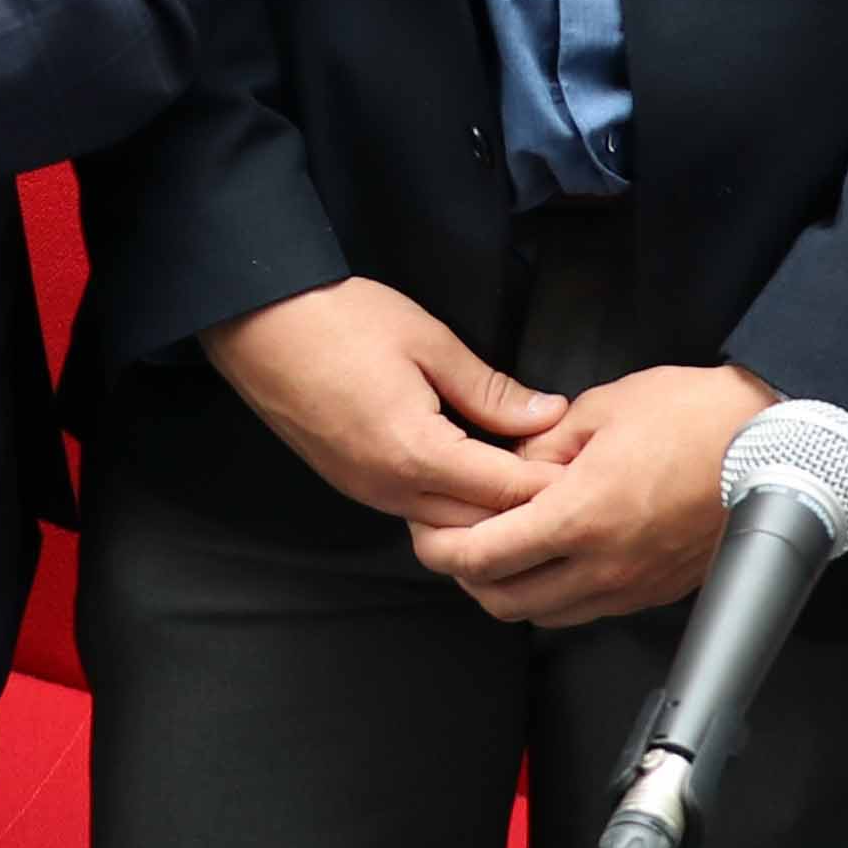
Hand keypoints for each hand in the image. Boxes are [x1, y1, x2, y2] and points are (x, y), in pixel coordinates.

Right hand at [202, 279, 563, 529]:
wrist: (256, 320)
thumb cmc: (340, 319)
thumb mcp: (429, 342)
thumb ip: (490, 390)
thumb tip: (546, 416)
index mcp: (416, 454)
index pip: (506, 493)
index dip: (553, 486)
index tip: (590, 473)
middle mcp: (390, 490)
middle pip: (480, 526)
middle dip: (528, 510)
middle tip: (571, 483)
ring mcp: (367, 493)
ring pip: (446, 527)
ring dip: (489, 513)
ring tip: (528, 478)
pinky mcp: (352, 484)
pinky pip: (416, 511)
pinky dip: (454, 505)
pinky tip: (476, 473)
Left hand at [415, 362, 780, 625]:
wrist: (776, 448)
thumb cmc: (699, 418)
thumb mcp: (605, 406)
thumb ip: (544, 442)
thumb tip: (511, 463)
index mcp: (581, 517)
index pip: (483, 557)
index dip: (442, 547)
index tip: (429, 527)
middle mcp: (603, 566)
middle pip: (503, 601)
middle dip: (468, 574)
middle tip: (457, 538)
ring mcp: (632, 586)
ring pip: (543, 615)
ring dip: (513, 587)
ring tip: (506, 545)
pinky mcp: (656, 592)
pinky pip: (587, 609)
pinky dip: (558, 591)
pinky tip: (558, 553)